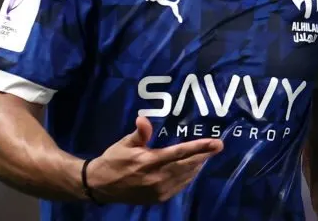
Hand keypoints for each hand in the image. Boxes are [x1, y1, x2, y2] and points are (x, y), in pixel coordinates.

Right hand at [85, 116, 222, 203]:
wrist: (100, 186)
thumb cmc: (114, 160)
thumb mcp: (124, 144)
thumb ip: (139, 133)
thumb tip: (144, 118)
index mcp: (149, 161)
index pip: (180, 152)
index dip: (200, 147)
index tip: (216, 143)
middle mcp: (156, 177)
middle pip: (187, 165)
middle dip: (204, 156)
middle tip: (218, 147)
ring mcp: (158, 190)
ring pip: (185, 176)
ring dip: (197, 166)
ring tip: (207, 155)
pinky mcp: (158, 198)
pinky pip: (179, 186)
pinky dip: (188, 177)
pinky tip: (193, 169)